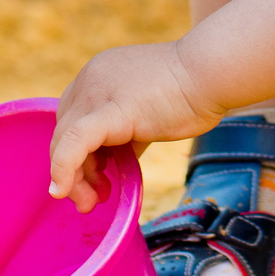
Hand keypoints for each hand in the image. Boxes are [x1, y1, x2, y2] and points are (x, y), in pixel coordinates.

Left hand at [48, 41, 227, 212]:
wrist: (211, 73)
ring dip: (73, 177)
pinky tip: (63, 189)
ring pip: (65, 139)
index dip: (75, 151)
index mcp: (97, 75)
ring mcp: (98, 91)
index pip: (71, 117)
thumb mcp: (146, 111)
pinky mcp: (112, 110)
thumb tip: (120, 160)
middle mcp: (90, 79)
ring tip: (90, 202)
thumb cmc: (190, 90)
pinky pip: (76, 141)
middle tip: (90, 199)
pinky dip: (65, 167)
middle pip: (63, 130)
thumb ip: (127, 133)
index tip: (96, 176)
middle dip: (73, 169)